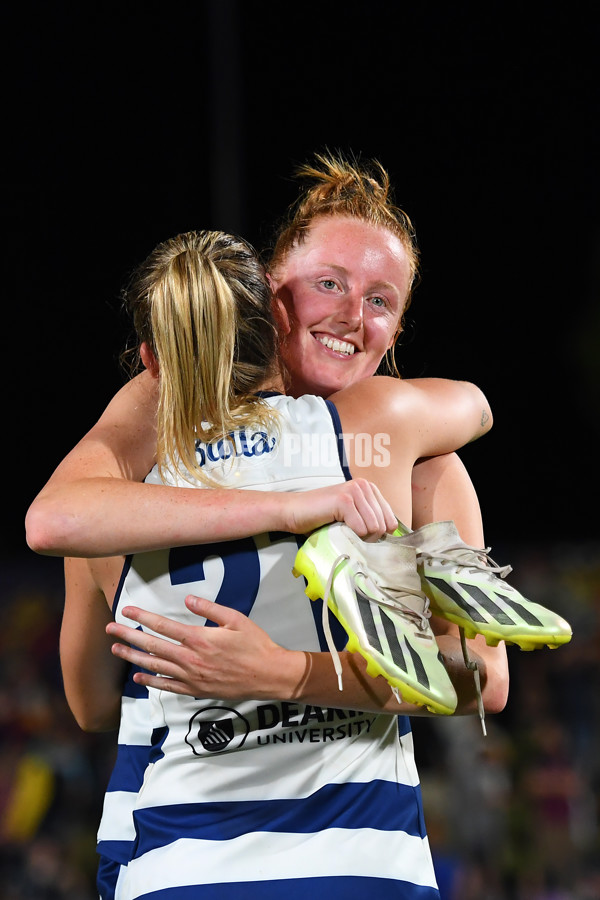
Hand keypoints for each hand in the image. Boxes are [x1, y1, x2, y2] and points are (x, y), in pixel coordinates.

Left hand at [106, 596, 306, 699]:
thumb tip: (187, 600)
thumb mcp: (236, 619)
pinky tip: (139, 677)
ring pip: (155, 666)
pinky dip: (151, 682)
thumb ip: (210, 609)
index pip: (163, 626)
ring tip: (116, 649)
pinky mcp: (196, 690)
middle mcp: (190, 659)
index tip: (126, 611)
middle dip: (129, 636)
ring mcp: (191, 677)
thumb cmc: (256, 644)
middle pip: (152, 646)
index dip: (142, 618)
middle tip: (110, 629)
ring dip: (134, 657)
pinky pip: (168, 686)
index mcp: (199, 639)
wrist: (269, 676)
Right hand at [285, 478, 397, 539]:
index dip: (378, 535)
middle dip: (369, 538)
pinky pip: (361, 529)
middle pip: (384, 526)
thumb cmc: (320, 516)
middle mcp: (364, 486)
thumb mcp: (352, 515)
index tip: (361, 537)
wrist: (294, 511)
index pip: (391, 521)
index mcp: (369, 489)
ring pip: (374, 528)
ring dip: (359, 538)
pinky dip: (350, 535)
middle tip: (350, 535)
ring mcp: (354, 491)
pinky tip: (337, 527)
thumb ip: (370, 519)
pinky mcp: (344, 500)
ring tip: (343, 531)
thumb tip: (389, 538)